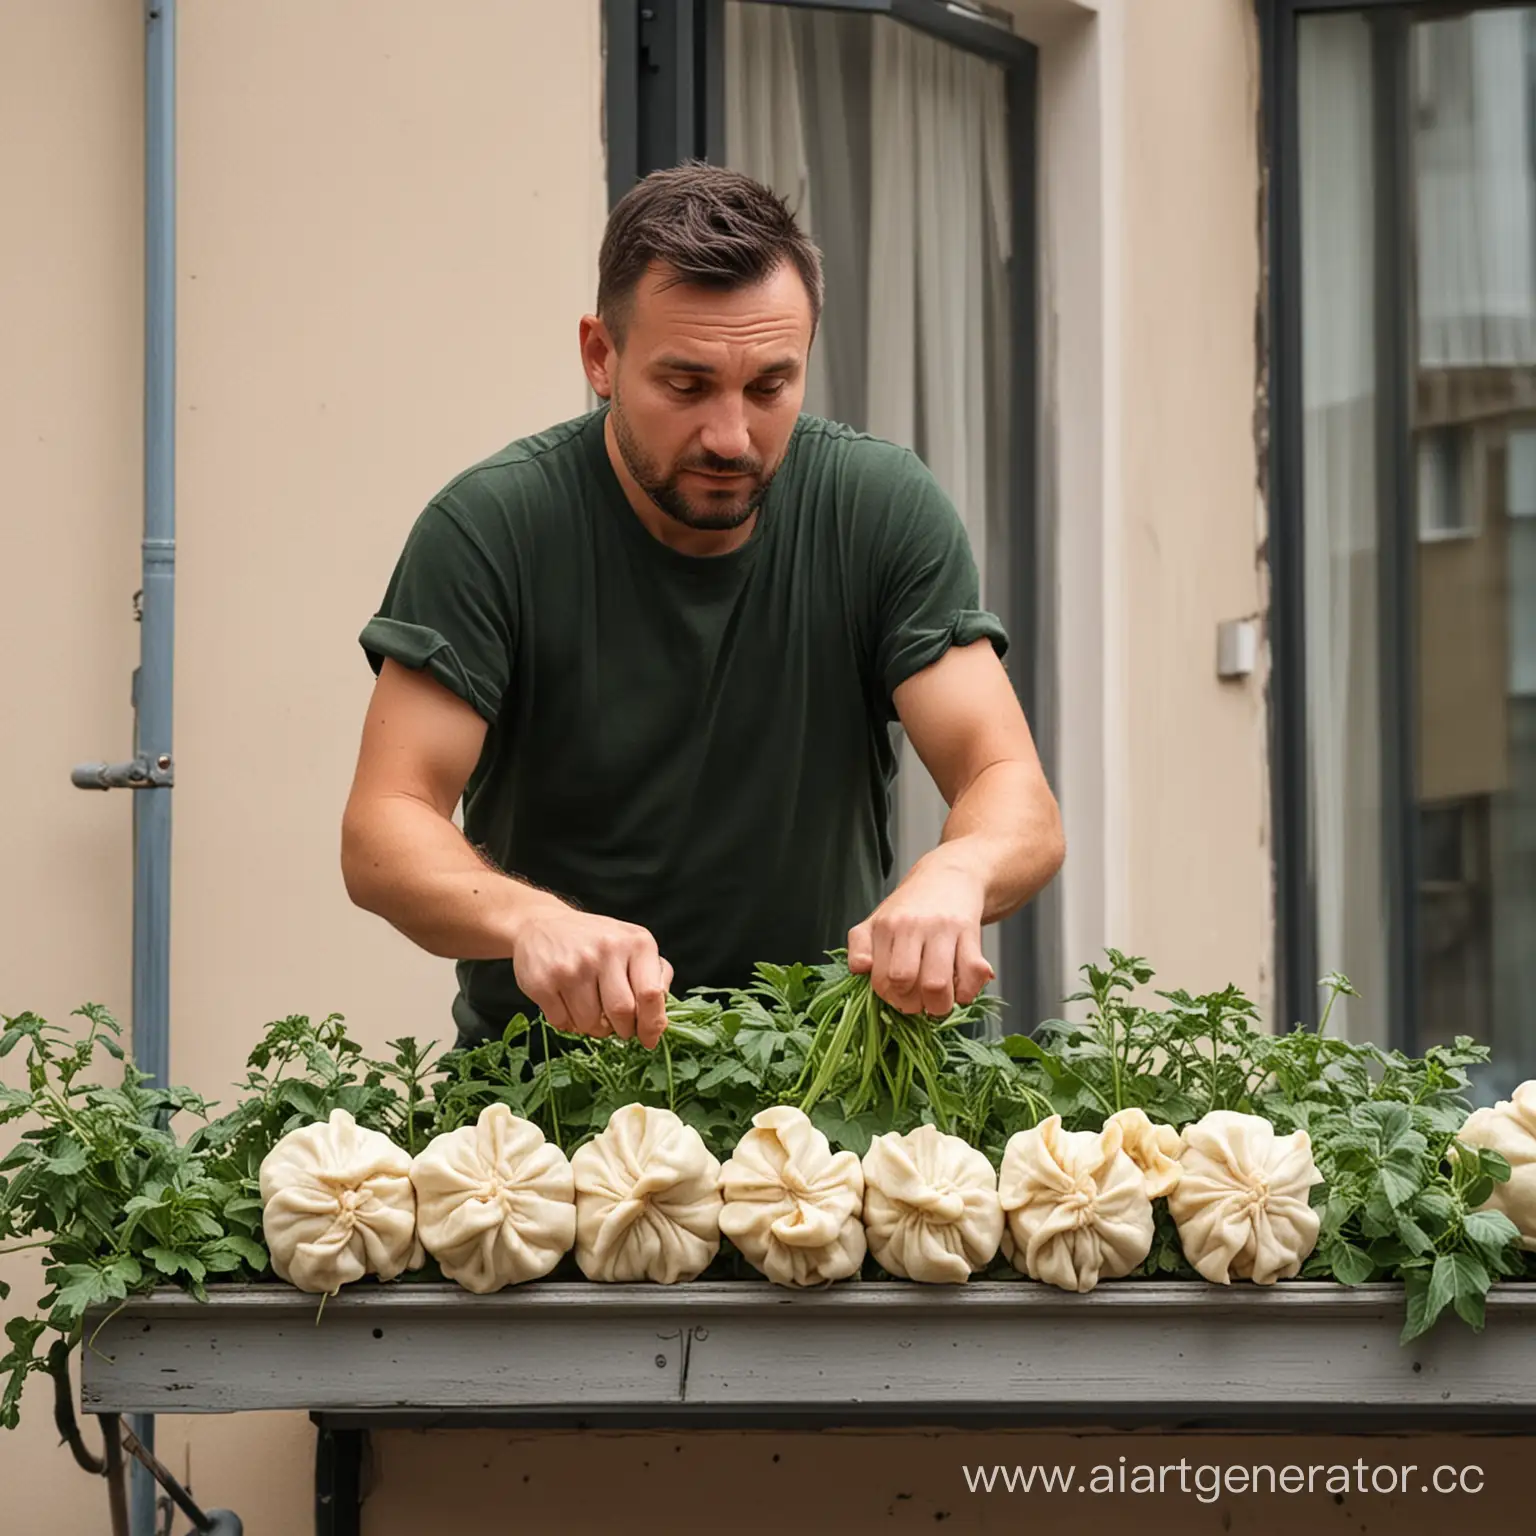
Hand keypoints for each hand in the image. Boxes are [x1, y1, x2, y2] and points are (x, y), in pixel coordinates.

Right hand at [511, 904, 672, 1047]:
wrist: (540, 924)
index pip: (651, 994)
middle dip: (623, 1030)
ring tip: (591, 1009)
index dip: (652, 1024)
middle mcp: (605, 950)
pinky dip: (568, 1023)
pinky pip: (563, 1023)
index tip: (650, 1038)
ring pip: (591, 1024)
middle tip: (618, 1026)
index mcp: (636, 942)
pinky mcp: (543, 982)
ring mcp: (572, 966)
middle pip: (622, 1013)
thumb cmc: (595, 941)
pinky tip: (568, 1004)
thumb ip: (655, 975)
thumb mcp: (632, 945)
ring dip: (594, 1028)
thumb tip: (661, 1016)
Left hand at [847, 857, 991, 1017]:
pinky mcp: (969, 931)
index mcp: (885, 926)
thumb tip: (861, 968)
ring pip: (937, 983)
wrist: (949, 876)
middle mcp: (911, 925)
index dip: (891, 998)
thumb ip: (860, 946)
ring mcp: (941, 928)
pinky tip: (960, 987)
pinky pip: (971, 974)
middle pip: (905, 981)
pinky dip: (968, 991)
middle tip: (919, 1002)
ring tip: (939, 1000)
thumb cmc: (911, 908)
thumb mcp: (877, 921)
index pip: (881, 979)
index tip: (900, 997)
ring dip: (940, 1004)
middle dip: (913, 1004)